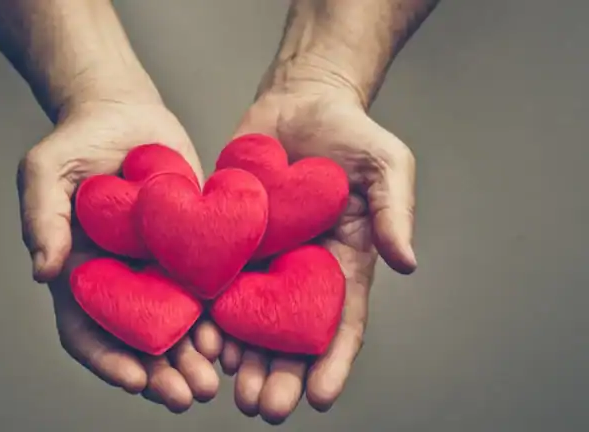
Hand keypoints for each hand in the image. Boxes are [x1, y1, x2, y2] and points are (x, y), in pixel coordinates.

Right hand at [17, 100, 222, 411]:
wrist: (124, 113)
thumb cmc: (77, 139)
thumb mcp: (46, 171)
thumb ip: (41, 218)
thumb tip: (42, 271)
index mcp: (80, 273)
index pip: (86, 330)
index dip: (108, 360)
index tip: (136, 381)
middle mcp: (120, 280)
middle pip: (137, 340)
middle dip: (161, 373)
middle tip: (189, 395)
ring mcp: (157, 268)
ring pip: (176, 325)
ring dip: (193, 357)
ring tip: (216, 379)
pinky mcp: (192, 248)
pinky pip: (206, 289)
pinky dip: (219, 318)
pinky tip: (235, 337)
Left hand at [220, 82, 416, 423]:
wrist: (298, 102)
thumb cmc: (349, 131)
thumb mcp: (385, 165)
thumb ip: (394, 212)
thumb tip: (407, 264)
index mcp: (343, 263)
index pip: (342, 323)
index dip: (333, 363)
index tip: (319, 398)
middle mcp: (301, 271)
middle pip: (291, 334)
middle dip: (279, 374)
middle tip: (264, 407)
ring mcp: (262, 259)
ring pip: (250, 320)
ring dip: (242, 358)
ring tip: (230, 388)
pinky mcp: (228, 239)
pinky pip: (216, 283)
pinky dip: (209, 315)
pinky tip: (200, 339)